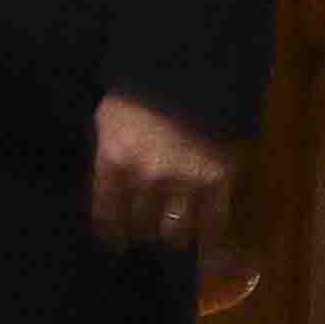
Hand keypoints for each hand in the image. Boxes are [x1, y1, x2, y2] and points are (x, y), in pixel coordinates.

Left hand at [91, 96, 237, 255]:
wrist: (189, 76)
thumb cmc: (139, 93)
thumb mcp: (107, 119)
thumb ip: (108, 154)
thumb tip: (108, 185)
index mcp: (114, 160)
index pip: (107, 211)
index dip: (111, 232)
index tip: (114, 243)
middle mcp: (146, 178)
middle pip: (141, 224)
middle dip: (141, 233)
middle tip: (144, 236)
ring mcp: (184, 183)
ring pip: (176, 231)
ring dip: (171, 237)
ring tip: (171, 238)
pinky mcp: (217, 184)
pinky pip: (213, 224)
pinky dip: (209, 241)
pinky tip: (204, 247)